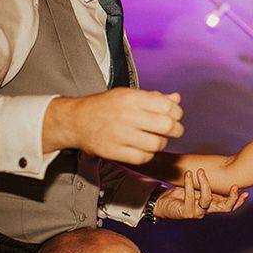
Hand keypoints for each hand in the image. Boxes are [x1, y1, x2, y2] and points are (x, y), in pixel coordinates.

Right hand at [44, 89, 183, 163]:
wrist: (76, 120)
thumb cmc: (104, 106)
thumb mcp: (127, 94)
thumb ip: (153, 97)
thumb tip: (176, 99)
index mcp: (131, 98)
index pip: (167, 106)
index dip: (177, 112)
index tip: (175, 115)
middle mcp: (126, 116)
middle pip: (166, 126)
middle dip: (176, 129)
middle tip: (174, 130)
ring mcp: (120, 135)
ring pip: (157, 144)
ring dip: (162, 143)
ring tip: (157, 139)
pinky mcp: (114, 152)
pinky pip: (142, 158)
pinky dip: (148, 155)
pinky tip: (145, 148)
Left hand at [154, 169, 248, 219]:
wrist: (161, 203)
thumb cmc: (179, 194)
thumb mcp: (195, 188)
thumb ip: (205, 184)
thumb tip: (217, 170)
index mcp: (210, 205)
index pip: (228, 206)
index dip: (238, 201)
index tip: (246, 193)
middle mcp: (206, 210)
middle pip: (224, 208)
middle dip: (231, 198)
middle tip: (234, 186)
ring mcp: (196, 213)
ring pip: (207, 199)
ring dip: (205, 184)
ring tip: (201, 171)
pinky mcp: (186, 212)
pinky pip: (190, 197)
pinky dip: (189, 184)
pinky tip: (188, 174)